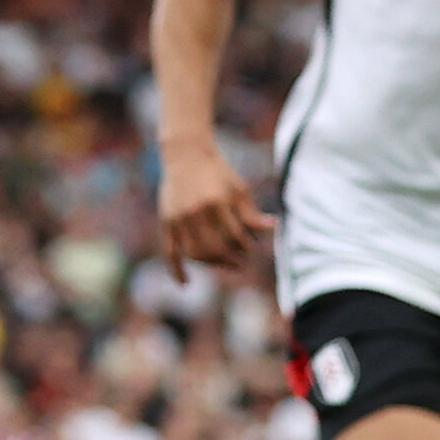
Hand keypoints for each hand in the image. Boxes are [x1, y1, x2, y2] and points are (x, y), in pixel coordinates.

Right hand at [158, 135, 268, 272]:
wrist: (186, 156)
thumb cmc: (218, 172)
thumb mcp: (239, 188)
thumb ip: (252, 211)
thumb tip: (273, 228)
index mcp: (216, 201)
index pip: (235, 236)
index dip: (246, 246)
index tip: (250, 247)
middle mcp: (195, 211)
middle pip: (215, 249)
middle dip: (231, 259)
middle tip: (241, 262)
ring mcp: (178, 218)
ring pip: (195, 253)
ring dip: (211, 264)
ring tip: (223, 263)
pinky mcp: (166, 222)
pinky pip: (170, 251)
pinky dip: (176, 269)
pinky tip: (185, 284)